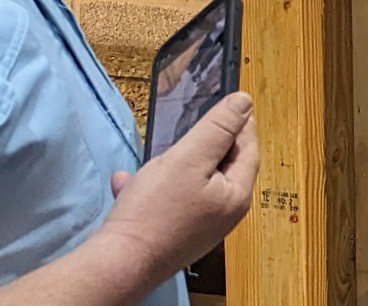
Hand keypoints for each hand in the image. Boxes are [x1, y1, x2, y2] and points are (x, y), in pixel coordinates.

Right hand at [100, 92, 258, 285]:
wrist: (118, 265)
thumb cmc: (154, 212)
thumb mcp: (189, 158)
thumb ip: (218, 129)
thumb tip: (244, 102)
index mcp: (236, 196)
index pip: (249, 150)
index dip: (241, 124)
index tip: (232, 104)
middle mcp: (223, 215)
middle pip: (224, 167)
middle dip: (208, 145)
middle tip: (195, 125)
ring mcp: (199, 228)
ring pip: (194, 184)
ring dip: (176, 165)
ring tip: (159, 153)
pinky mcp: (173, 236)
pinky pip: (168, 202)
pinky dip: (153, 188)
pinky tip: (127, 181)